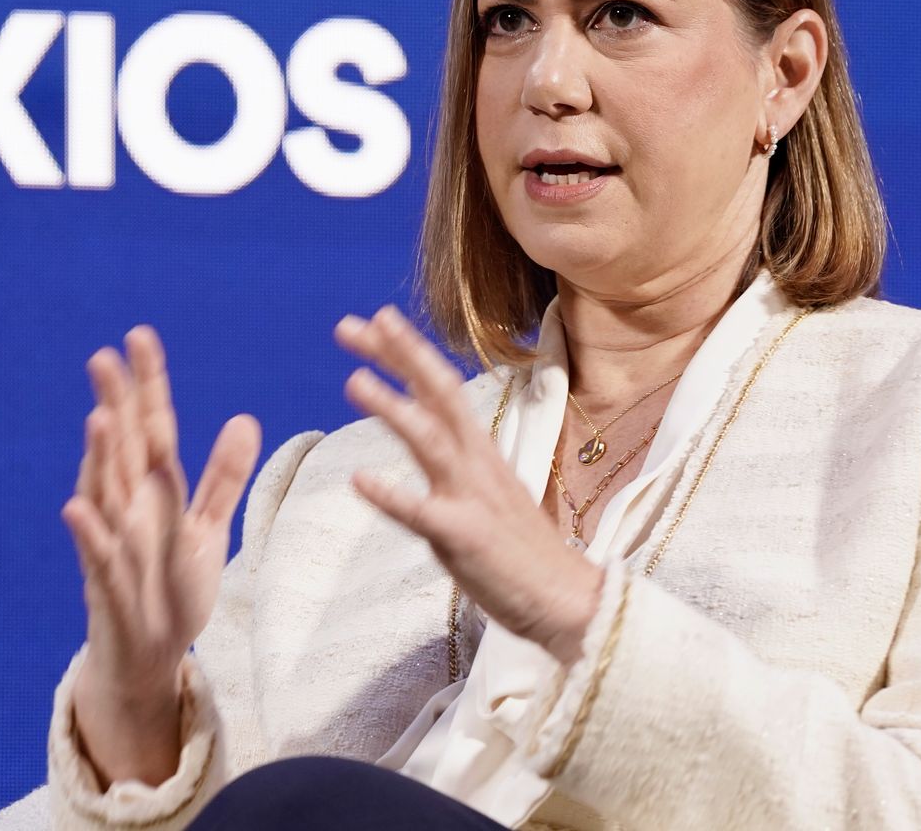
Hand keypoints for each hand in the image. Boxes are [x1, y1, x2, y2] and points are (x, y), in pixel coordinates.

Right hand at [61, 325, 261, 785]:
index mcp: (155, 490)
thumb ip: (223, 477)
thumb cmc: (173, 589)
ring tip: (98, 418)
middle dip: (113, 404)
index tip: (138, 336)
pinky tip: (77, 507)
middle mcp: (128, 508)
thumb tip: (244, 419)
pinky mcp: (106, 585)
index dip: (147, 383)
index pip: (152, 426)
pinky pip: (97, 556)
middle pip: (121, 447)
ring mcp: (113, 544)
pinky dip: (88, 533)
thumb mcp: (206, 528)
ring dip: (98, 458)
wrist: (150, 655)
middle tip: (104, 357)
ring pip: (104, 493)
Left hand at [335, 305, 602, 664]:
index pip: (442, 388)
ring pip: (430, 441)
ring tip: (354, 380)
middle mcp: (476, 464)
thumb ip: (454, 461)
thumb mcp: (487, 491)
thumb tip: (425, 431)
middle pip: (439, 395)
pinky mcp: (465, 537)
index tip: (375, 320)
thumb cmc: (521, 550)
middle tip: (352, 324)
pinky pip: (422, 513)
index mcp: (480, 452)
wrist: (568, 600)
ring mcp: (472, 497)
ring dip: (393, 408)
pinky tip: (359, 480)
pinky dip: (391, 495)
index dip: (408, 352)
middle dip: (398, 356)